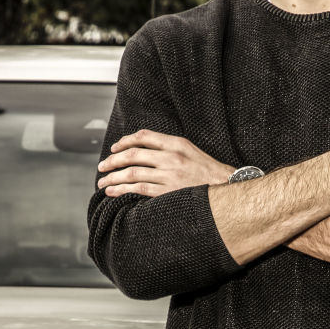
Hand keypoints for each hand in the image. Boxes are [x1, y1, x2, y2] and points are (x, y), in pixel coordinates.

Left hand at [97, 129, 232, 196]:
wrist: (227, 190)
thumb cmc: (209, 173)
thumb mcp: (192, 152)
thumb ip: (170, 149)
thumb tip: (144, 151)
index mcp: (177, 143)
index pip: (144, 136)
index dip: (125, 141)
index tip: (115, 148)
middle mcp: (172, 157)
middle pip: (133, 154)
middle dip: (113, 160)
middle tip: (102, 167)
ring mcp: (169, 175)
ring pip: (132, 172)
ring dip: (113, 177)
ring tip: (102, 182)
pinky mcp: (167, 192)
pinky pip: (138, 188)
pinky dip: (121, 189)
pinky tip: (112, 192)